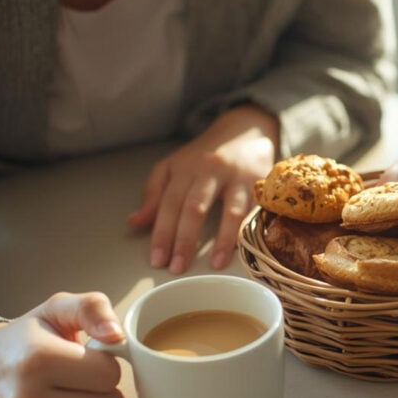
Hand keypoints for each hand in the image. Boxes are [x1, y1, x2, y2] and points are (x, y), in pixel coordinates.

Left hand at [128, 105, 278, 272]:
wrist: (245, 129)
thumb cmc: (204, 155)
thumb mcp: (173, 167)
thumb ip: (154, 194)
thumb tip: (135, 222)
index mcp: (185, 168)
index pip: (169, 203)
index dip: (162, 232)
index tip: (157, 259)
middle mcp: (211, 170)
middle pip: (195, 207)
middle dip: (185, 239)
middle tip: (177, 268)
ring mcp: (238, 177)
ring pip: (231, 210)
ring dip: (222, 239)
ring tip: (214, 265)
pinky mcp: (262, 183)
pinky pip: (256, 210)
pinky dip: (249, 230)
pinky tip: (243, 249)